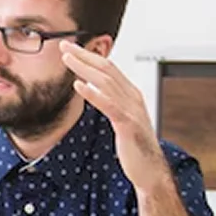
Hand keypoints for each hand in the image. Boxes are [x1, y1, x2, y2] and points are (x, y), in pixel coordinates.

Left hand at [61, 43, 170, 197]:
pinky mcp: (127, 124)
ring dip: (84, 68)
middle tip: (64, 44)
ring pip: (106, 82)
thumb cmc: (136, 148)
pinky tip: (78, 86)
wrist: (150, 171)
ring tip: (67, 59)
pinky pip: (108, 105)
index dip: (90, 56)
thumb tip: (96, 91)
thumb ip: (113, 103)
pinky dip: (92, 93)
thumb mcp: (123, 120)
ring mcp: (132, 110)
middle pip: (106, 69)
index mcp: (131, 95)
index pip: (109, 68)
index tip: (71, 48)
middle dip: (84, 55)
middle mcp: (133, 98)